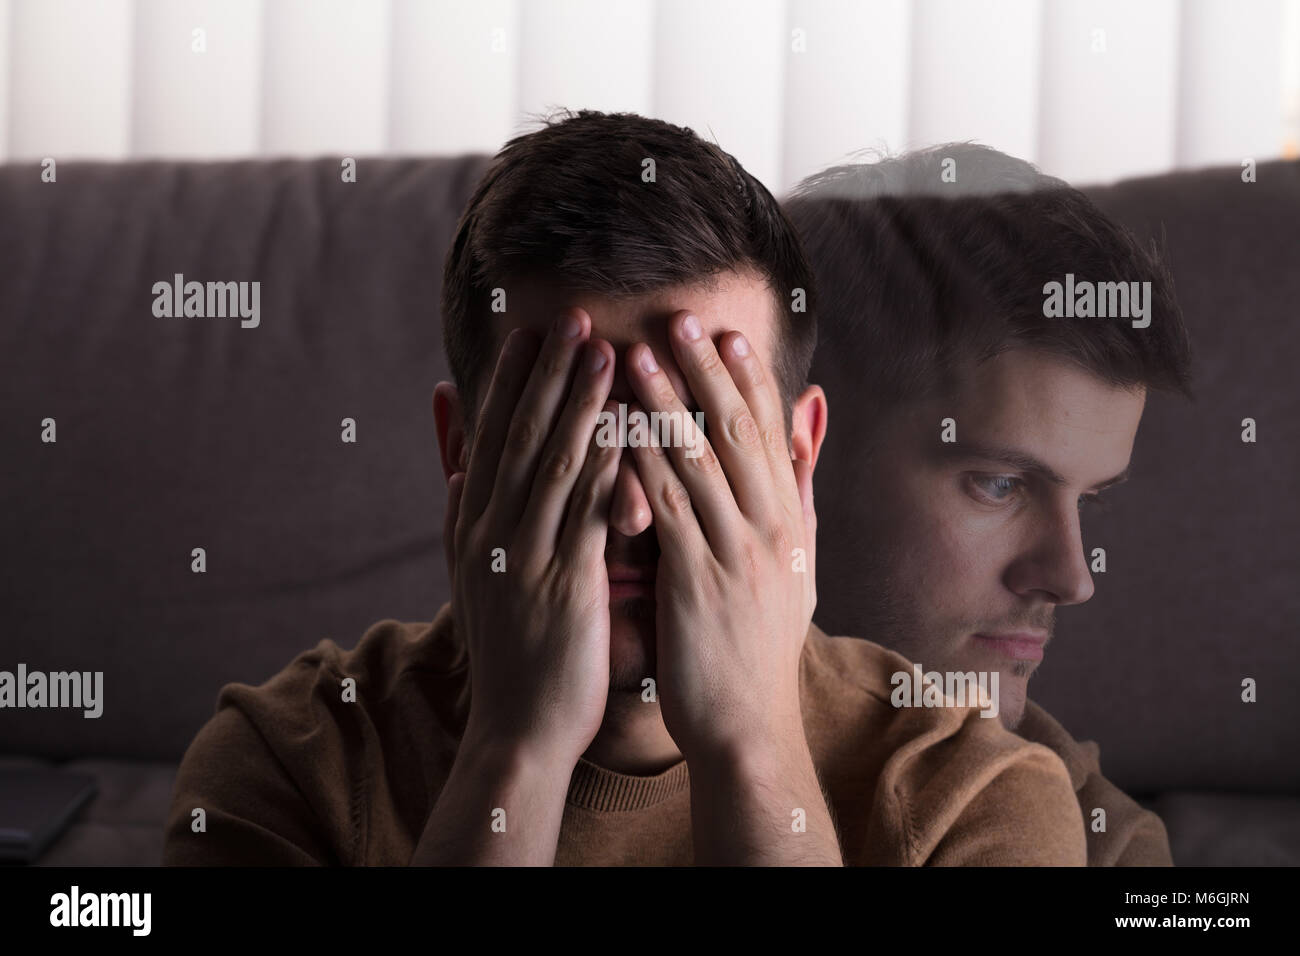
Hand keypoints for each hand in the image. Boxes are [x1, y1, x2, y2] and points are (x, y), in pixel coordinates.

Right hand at [446, 310, 622, 765]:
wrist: (517, 730)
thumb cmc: (511, 650)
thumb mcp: (472, 574)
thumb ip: (468, 510)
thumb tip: (458, 456)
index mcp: (472, 526)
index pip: (491, 438)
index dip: (511, 381)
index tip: (530, 331)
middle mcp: (492, 534)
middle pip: (520, 438)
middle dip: (548, 374)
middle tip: (572, 317)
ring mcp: (525, 558)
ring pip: (554, 465)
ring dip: (580, 403)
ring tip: (604, 351)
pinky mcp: (565, 587)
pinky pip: (588, 515)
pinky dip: (608, 468)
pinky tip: (629, 429)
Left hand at [625, 311, 816, 763]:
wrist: (749, 727)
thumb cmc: (760, 648)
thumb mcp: (797, 571)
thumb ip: (797, 499)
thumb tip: (806, 437)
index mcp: (790, 523)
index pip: (769, 437)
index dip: (748, 381)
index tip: (727, 334)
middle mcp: (771, 530)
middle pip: (736, 434)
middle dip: (706, 373)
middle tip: (678, 319)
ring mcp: (736, 554)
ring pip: (697, 463)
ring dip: (664, 403)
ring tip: (635, 355)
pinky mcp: (696, 583)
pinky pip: (666, 511)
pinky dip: (640, 465)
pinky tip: (614, 430)